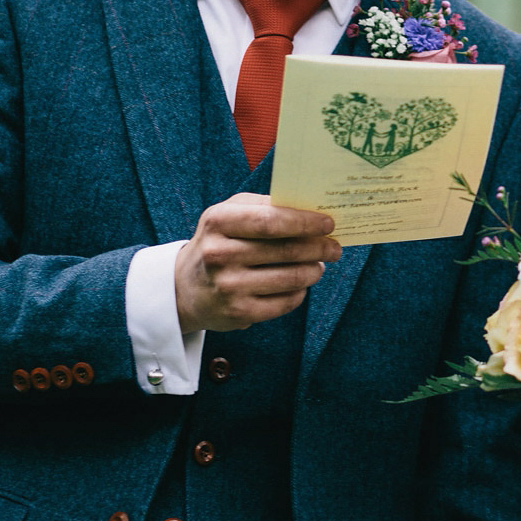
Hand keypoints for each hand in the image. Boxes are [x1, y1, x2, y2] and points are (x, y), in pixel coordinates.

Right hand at [174, 194, 340, 333]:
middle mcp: (219, 254)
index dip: (304, 222)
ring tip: (320, 265)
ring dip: (314, 270)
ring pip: (290, 278)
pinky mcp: (238, 314)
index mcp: (218, 222)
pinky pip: (285, 302)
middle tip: (334, 247)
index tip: (328, 224)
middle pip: (285, 250)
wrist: (185, 288)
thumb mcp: (229, 214)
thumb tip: (310, 209)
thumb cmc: (218, 242)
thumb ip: (264, 206)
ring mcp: (228, 287)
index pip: (271, 221)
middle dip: (318, 248)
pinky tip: (301, 284)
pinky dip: (300, 292)